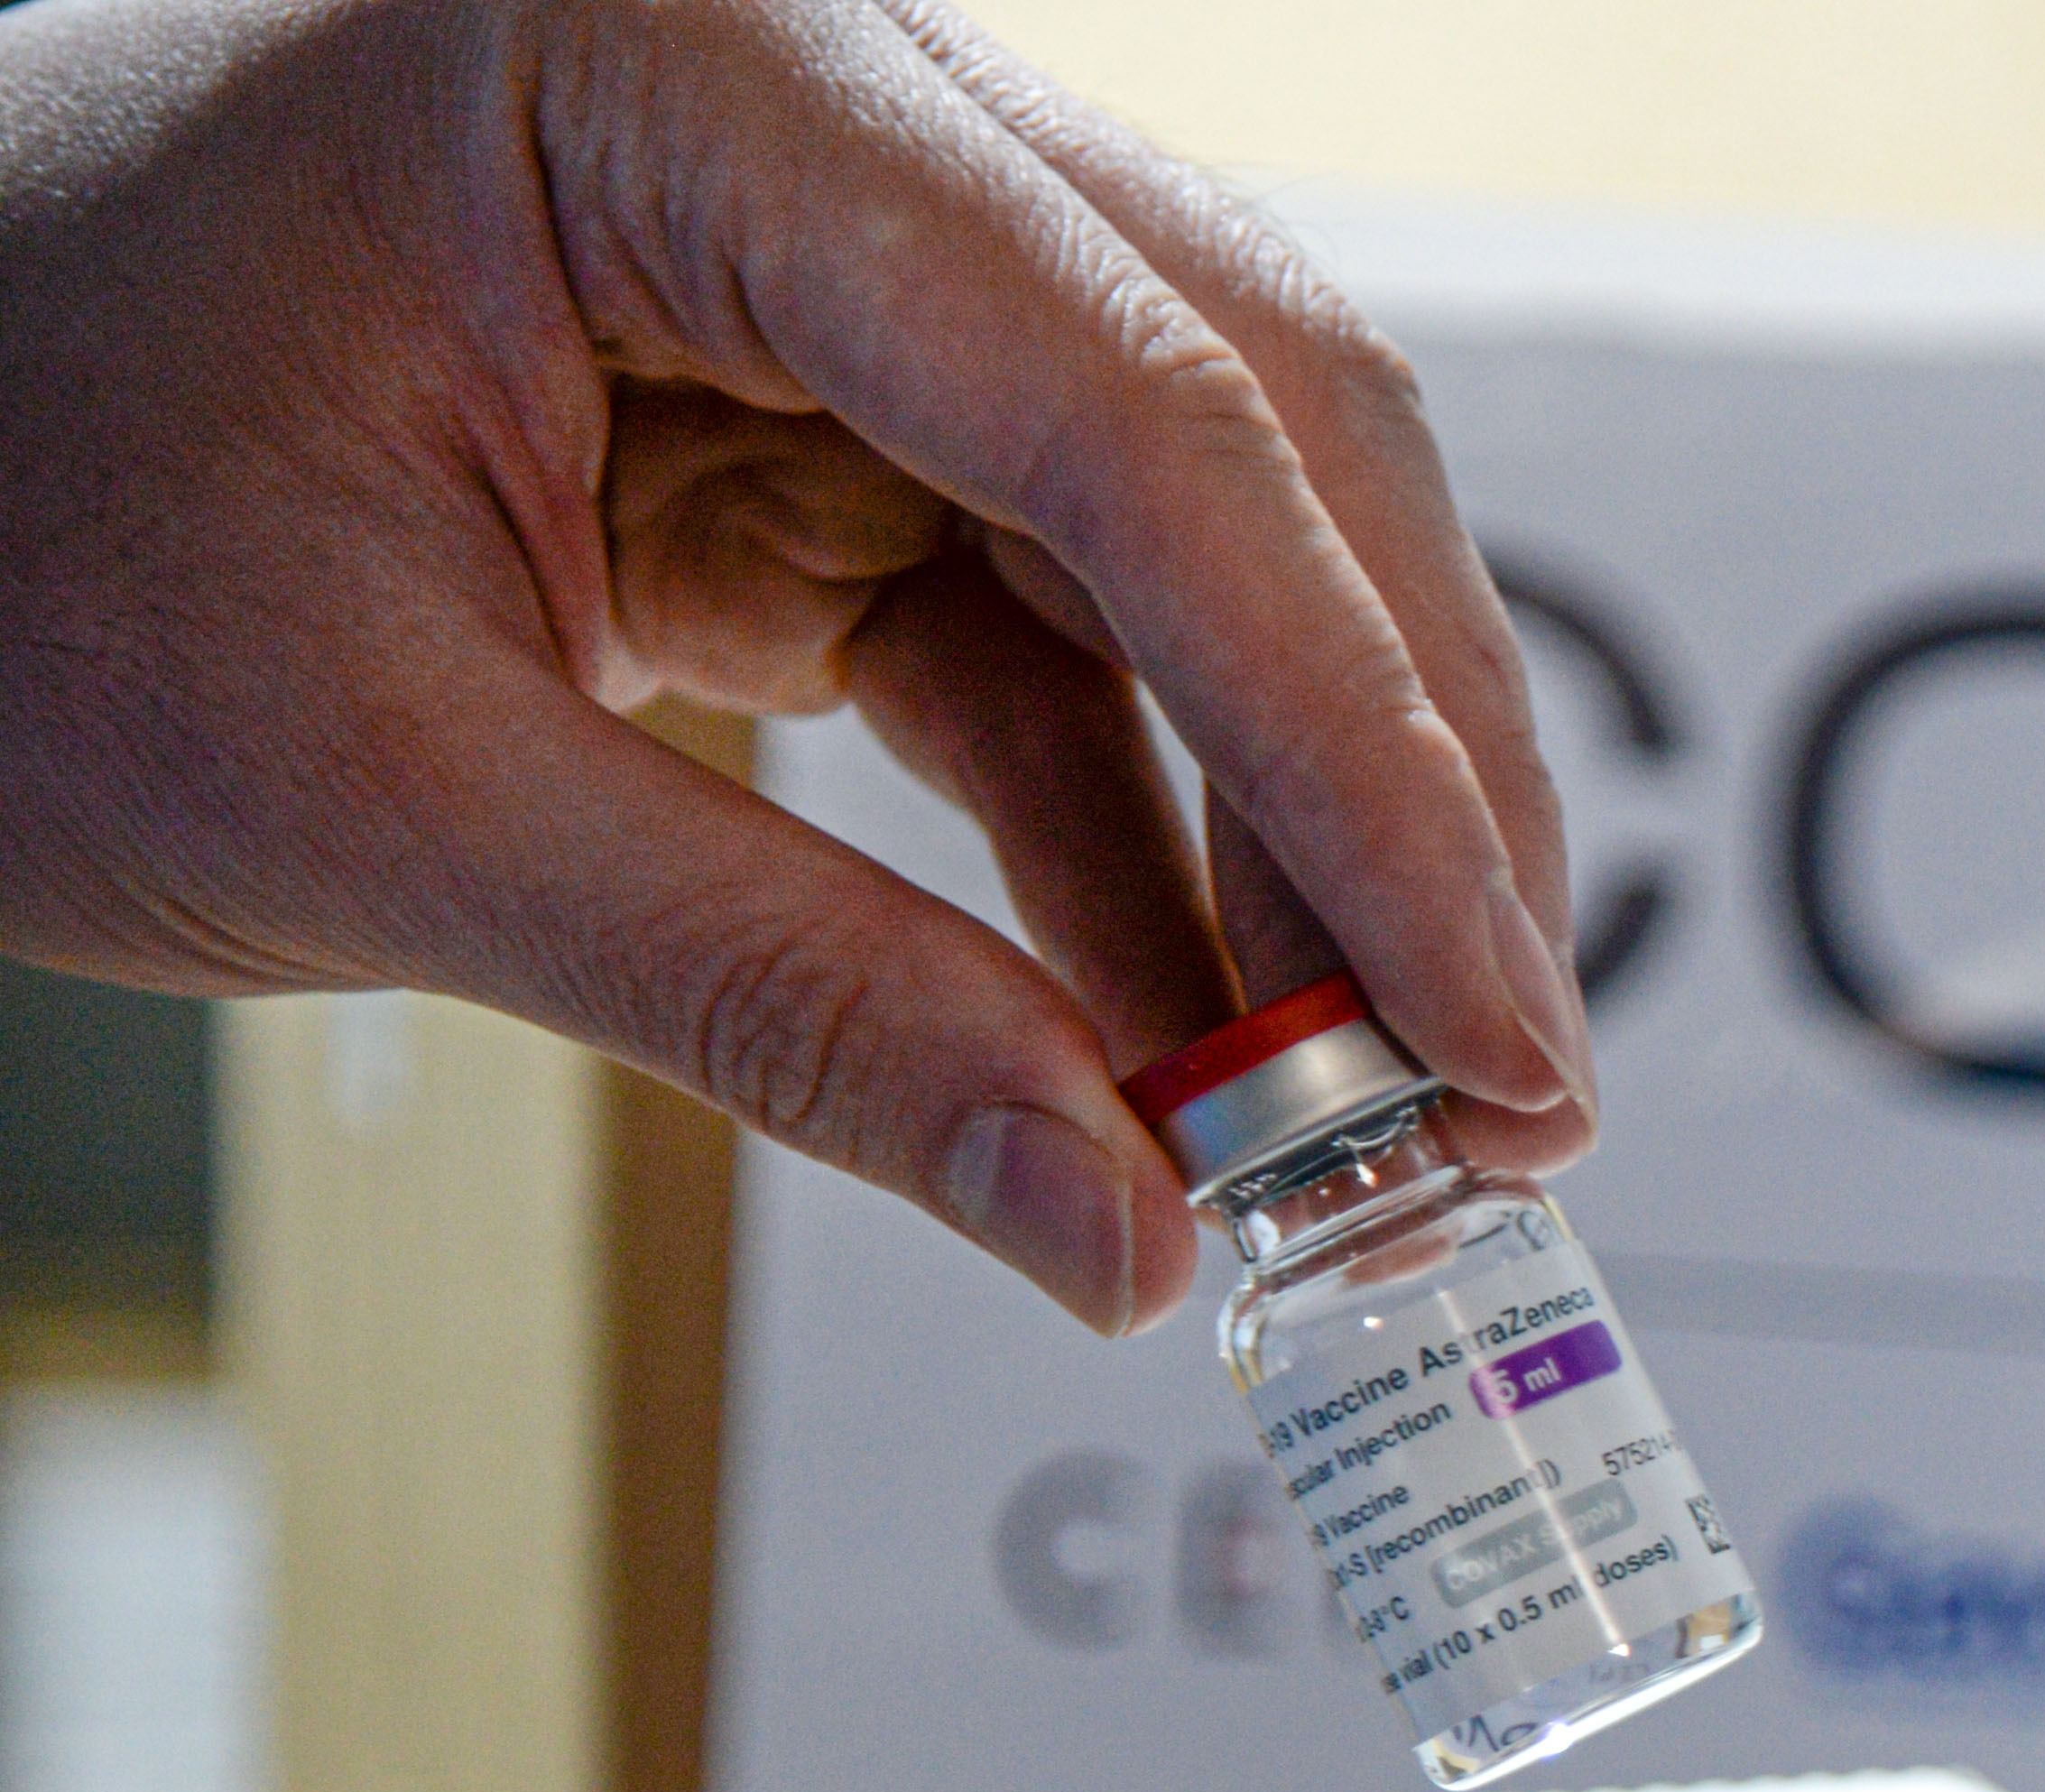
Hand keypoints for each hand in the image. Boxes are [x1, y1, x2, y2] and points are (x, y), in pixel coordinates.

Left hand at [0, 0, 1588, 1331]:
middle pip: (1244, 420)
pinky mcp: (794, 396)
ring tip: (1362, 1103)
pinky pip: (1050, 617)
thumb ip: (774, 1007)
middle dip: (1397, 777)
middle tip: (1496, 1093)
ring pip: (1196, 525)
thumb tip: (1115, 1234)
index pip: (1135, 412)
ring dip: (1298, 825)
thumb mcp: (361, 789)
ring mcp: (808, 244)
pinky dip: (1139, 837)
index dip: (1362, 753)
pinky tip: (1194, 1036)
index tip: (1487, 1032)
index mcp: (667, 63)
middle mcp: (793, 102)